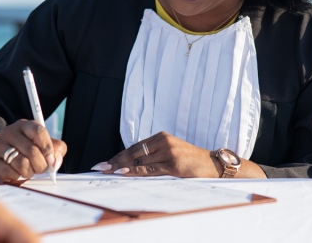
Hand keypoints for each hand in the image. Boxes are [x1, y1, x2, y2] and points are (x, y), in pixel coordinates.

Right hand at [0, 120, 66, 183]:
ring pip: (21, 163)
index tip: (52, 161)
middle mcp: (10, 132)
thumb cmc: (27, 150)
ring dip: (29, 172)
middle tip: (41, 170)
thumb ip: (56, 150)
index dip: (48, 148)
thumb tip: (55, 162)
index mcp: (25, 125)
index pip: (38, 131)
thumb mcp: (43, 145)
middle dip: (41, 165)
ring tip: (28, 171)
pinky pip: (9, 172)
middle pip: (32, 151)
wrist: (0, 154)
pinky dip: (17, 177)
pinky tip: (16, 173)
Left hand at [99, 131, 220, 177]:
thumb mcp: (171, 152)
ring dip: (121, 167)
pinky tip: (124, 173)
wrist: (211, 164)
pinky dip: (136, 172)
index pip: (134, 147)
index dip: (118, 155)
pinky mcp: (173, 165)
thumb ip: (154, 155)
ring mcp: (169, 152)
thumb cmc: (190, 160)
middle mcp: (163, 141)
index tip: (105, 163)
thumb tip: (130, 165)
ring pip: (140, 161)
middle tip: (99, 167)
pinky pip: (150, 169)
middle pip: (134, 152)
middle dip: (115, 161)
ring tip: (107, 172)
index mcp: (161, 136)